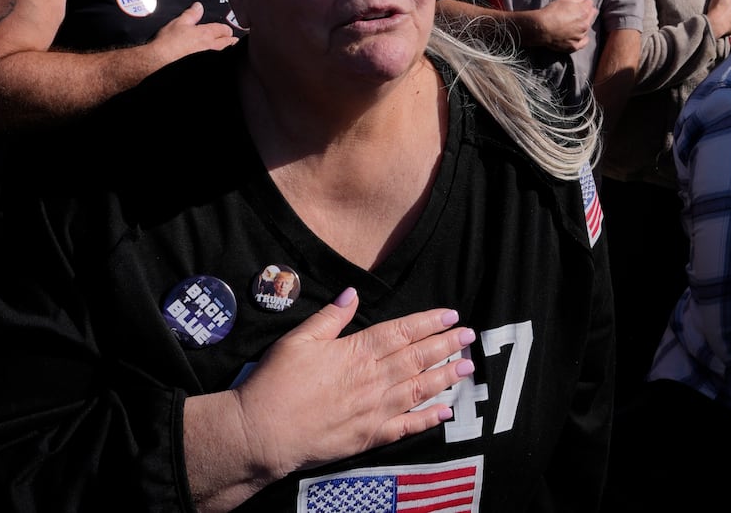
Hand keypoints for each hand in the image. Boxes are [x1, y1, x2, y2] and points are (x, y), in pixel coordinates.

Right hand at [149, 2, 239, 63]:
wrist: (159, 61)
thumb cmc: (167, 44)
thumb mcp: (178, 23)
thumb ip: (191, 14)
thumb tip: (198, 7)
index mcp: (207, 34)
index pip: (225, 29)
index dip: (225, 29)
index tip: (223, 31)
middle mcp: (212, 47)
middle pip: (231, 42)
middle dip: (230, 40)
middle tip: (226, 40)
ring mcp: (211, 60)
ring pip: (227, 54)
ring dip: (227, 52)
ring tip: (221, 51)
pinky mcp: (206, 69)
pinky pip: (219, 66)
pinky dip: (219, 63)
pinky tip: (214, 63)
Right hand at [231, 292, 474, 480]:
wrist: (261, 433)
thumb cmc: (276, 383)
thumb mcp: (298, 340)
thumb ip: (330, 317)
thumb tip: (352, 293)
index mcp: (357, 351)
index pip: (402, 331)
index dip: (429, 322)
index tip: (451, 315)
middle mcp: (373, 378)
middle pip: (418, 357)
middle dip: (447, 344)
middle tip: (469, 336)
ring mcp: (374, 409)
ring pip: (419, 388)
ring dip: (445, 376)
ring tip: (466, 366)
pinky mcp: (369, 436)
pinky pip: (406, 426)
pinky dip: (428, 419)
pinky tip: (445, 413)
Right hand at [528, 0, 597, 51]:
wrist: (541, 28)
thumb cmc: (551, 12)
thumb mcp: (563, 0)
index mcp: (584, 12)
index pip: (590, 4)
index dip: (585, 2)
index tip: (580, 3)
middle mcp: (585, 24)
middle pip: (591, 16)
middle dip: (586, 13)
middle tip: (577, 13)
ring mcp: (580, 36)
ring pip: (587, 29)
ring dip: (583, 26)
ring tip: (573, 24)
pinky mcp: (575, 45)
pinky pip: (583, 42)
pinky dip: (582, 39)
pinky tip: (578, 36)